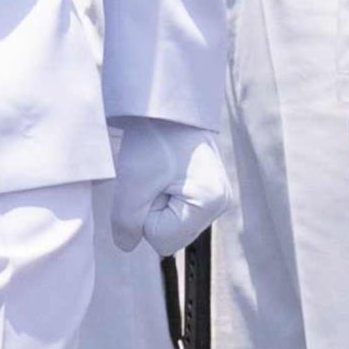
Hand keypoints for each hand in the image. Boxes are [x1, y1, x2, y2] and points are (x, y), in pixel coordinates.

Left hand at [109, 118, 231, 252]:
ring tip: (159, 173)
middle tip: (152, 178)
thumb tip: (126, 245)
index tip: (148, 184)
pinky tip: (166, 174)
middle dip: (153, 212)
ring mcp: (217, 197)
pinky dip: (166, 196)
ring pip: (174, 224)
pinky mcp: (209, 190)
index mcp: (210, 202)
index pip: (162, 241)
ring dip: (158, 203)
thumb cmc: (154, 136)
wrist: (167, 104)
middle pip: (171, 236)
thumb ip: (126, 221)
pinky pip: (180, 210)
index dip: (144, 217)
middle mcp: (221, 203)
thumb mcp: (133, 181)